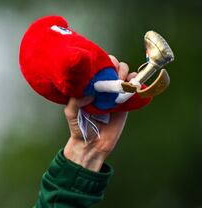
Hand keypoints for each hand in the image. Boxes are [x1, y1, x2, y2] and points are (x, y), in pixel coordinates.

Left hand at [62, 55, 131, 170]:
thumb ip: (75, 102)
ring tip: (122, 82)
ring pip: (126, 74)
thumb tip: (90, 92)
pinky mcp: (126, 102)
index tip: (103, 69)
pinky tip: (133, 85)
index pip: (98, 67)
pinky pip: (135, 87)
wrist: (92, 145)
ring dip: (126, 73)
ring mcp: (115, 94)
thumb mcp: (71, 113)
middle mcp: (103, 87)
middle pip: (114, 66)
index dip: (102, 63)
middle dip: (116, 66)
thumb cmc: (78, 127)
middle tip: (114, 77)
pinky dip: (137, 82)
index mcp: (89, 86)